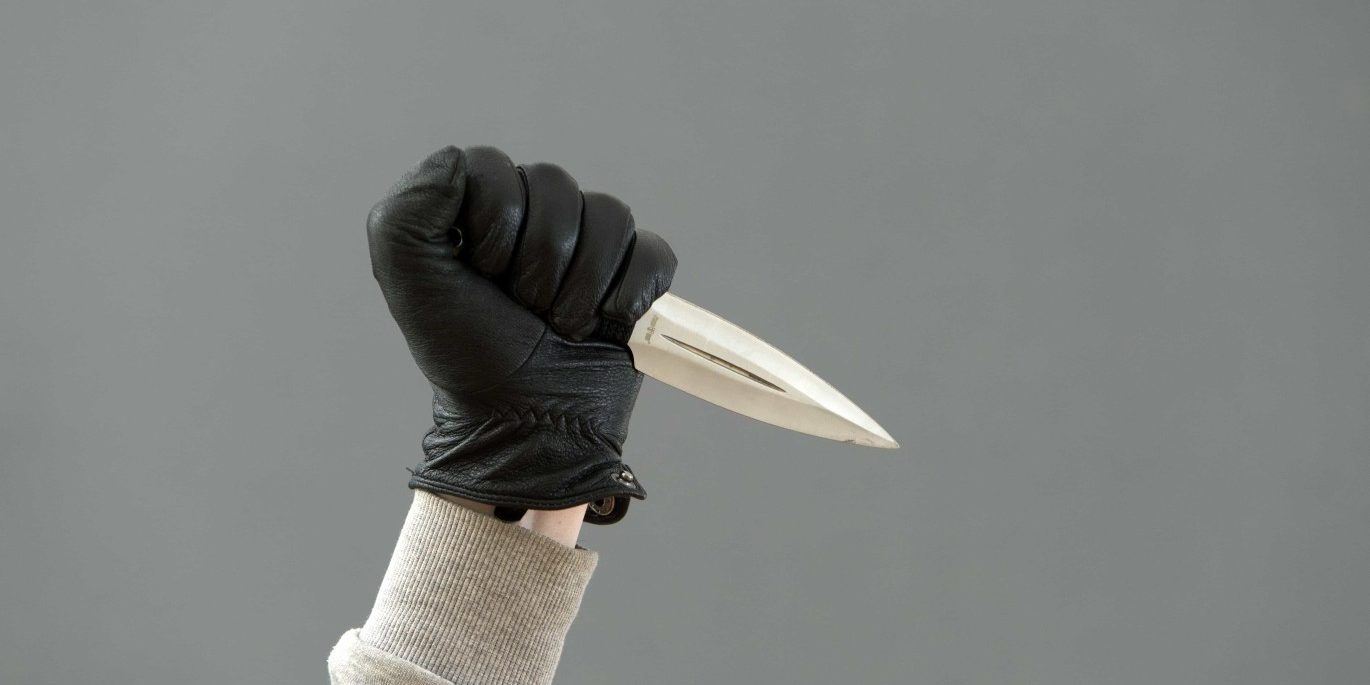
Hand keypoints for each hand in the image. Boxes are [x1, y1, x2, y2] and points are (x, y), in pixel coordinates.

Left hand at [367, 146, 675, 523]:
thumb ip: (407, 212)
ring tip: (560, 324)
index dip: (494, 222)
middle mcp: (536, 216)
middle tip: (522, 307)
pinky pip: (652, 253)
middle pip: (558, 186)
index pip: (495, 167)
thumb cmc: (467, 354)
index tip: (481, 274)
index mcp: (479, 208)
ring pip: (610, 215)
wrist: (527, 420)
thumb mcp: (411, 283)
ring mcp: (591, 245)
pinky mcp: (636, 277)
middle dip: (538, 259)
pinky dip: (627, 296)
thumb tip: (453, 158)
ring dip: (581, 285)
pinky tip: (603, 326)